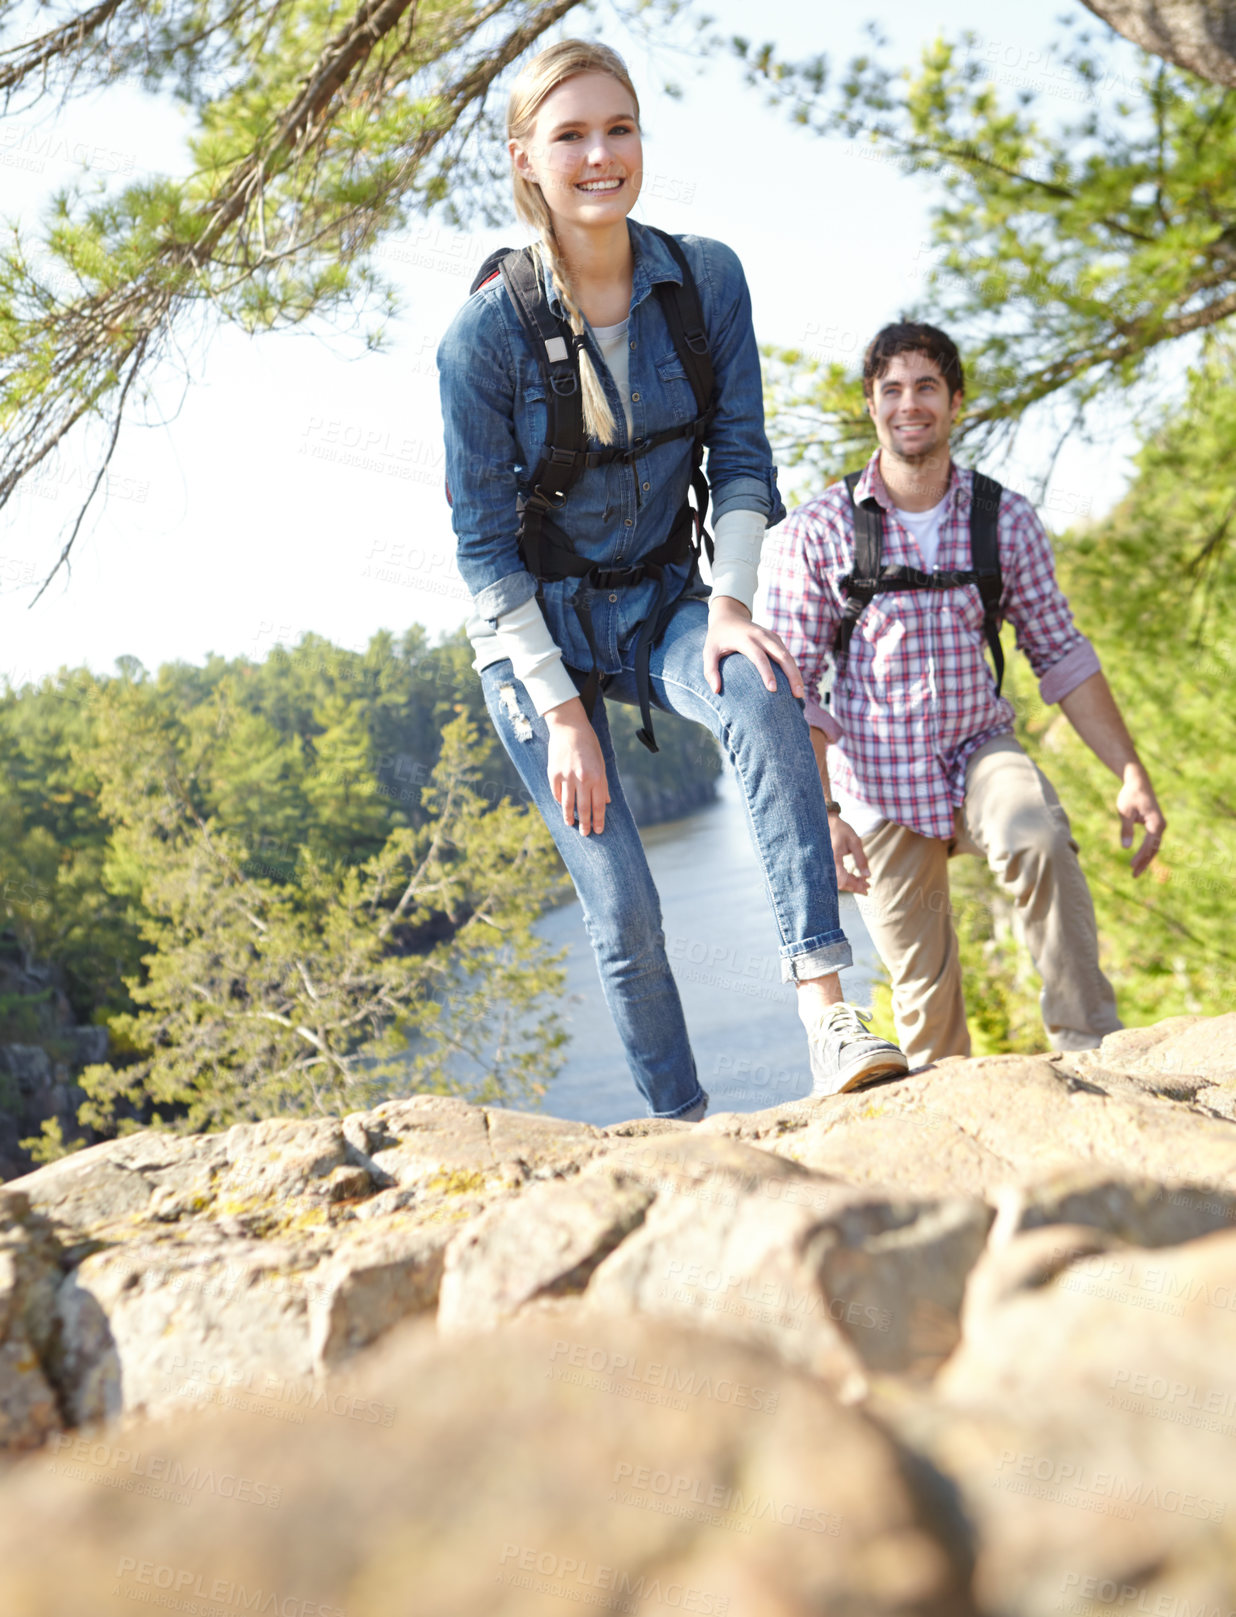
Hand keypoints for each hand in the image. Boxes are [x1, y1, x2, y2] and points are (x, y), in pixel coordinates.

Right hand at [545, 697, 609, 835]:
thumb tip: (606, 802)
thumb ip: (603, 784)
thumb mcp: (601, 762)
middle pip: (584, 808)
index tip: (598, 830)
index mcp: (597, 776)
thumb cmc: (589, 744)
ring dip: (569, 817)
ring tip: (571, 824)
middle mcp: (582, 779)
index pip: (598, 805)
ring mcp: (566, 777)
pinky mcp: (553, 774)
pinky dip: (559, 801)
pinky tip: (561, 806)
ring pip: (567, 804)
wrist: (569, 727)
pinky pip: (556, 793)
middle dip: (585, 824)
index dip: (598, 820)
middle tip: (585, 834)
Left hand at [703, 597, 804, 697]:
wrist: (729, 616)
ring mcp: (771, 636)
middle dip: (791, 675)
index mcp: (745, 639)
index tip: (773, 690)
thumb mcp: (708, 651)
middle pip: (782, 655)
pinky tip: (796, 684)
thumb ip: (710, 670)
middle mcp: (761, 636)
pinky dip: (793, 668)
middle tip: (797, 695)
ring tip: (800, 693)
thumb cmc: (717, 638)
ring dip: (796, 673)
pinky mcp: (776, 638)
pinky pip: (787, 654)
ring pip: (788, 655)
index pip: (759, 657)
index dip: (767, 673)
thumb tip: (716, 690)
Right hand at [829, 815, 869, 894]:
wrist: (827, 822)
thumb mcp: (855, 842)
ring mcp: (825, 864)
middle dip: (854, 886)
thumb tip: (868, 876)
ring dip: (850, 883)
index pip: (843, 879)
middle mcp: (826, 863)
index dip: (855, 886)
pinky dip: (845, 878)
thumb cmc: (841, 830)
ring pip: (837, 881)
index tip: (867, 888)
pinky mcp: (826, 864)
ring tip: (863, 882)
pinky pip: (835, 875)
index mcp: (832, 858)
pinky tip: (854, 877)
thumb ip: (861, 859)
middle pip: (840, 883)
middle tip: (868, 887)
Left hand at [1116, 765, 1164, 877]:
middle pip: (1154, 849)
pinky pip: (1152, 842)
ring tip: (1134, 871)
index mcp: (1156, 823)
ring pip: (1154, 847)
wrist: (1138, 782)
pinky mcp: (1155, 825)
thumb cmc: (1130, 796)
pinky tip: (1139, 860)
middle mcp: (1161, 826)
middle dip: (1144, 863)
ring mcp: (1160, 826)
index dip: (1140, 857)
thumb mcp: (1124, 812)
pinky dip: (1146, 851)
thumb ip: (1126, 829)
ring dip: (1145, 859)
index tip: (1131, 866)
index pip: (1149, 845)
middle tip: (1133, 875)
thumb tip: (1126, 847)